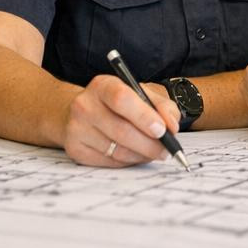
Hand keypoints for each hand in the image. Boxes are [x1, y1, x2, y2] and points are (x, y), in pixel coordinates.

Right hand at [61, 75, 180, 167]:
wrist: (84, 112)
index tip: (162, 130)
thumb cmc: (118, 103)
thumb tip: (172, 127)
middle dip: (150, 144)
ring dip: (142, 155)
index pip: (121, 99)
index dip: (144, 116)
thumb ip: (162, 107)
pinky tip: (136, 155)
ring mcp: (77, 128)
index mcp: (102, 85)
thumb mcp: (141, 94)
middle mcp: (85, 105)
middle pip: (121, 130)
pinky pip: (109, 162)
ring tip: (154, 152)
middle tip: (167, 149)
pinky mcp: (75, 149)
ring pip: (117, 150)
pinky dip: (128, 161)